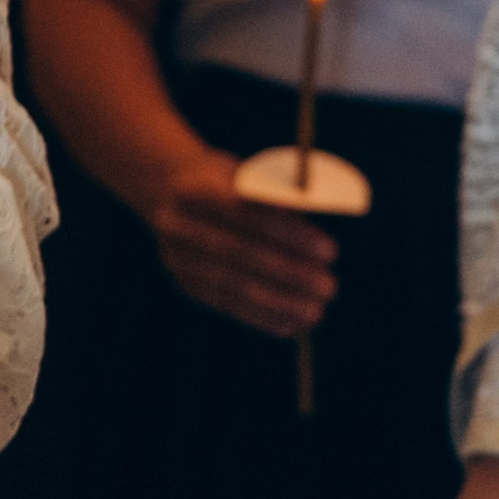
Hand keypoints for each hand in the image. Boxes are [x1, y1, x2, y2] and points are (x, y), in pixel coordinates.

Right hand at [147, 145, 337, 339]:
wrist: (169, 192)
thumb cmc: (224, 181)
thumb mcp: (244, 175)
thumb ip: (273, 195)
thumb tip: (318, 217)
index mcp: (192, 189)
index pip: (246, 215)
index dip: (289, 235)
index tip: (329, 251)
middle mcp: (176, 226)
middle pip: (238, 254)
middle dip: (288, 274)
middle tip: (328, 287)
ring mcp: (177, 259)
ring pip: (232, 286)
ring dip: (279, 303)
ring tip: (316, 311)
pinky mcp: (186, 284)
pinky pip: (228, 306)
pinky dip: (262, 318)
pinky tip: (293, 324)